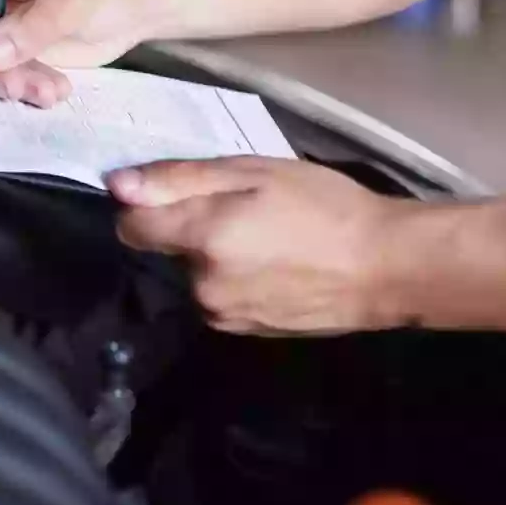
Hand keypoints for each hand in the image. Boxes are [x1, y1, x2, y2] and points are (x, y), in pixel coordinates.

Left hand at [107, 157, 412, 335]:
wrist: (387, 267)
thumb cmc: (324, 206)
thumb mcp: (253, 173)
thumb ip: (180, 180)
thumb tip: (118, 185)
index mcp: (200, 239)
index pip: (131, 228)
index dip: (146, 206)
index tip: (178, 193)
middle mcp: (201, 285)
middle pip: (169, 251)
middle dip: (193, 229)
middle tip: (246, 209)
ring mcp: (223, 314)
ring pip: (196, 276)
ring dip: (216, 257)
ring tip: (268, 238)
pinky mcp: (246, 331)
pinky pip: (222, 297)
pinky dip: (237, 280)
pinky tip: (277, 266)